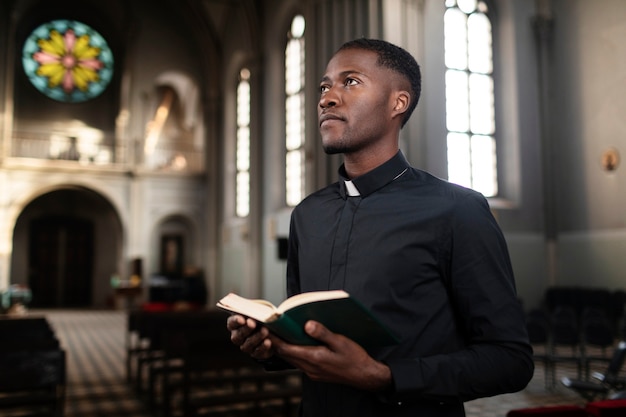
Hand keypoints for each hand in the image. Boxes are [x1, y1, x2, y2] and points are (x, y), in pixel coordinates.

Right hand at [226, 314, 274, 359]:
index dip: (236, 321)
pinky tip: (268, 342)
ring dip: (256, 337)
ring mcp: (246, 346)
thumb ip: (257, 310)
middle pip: (239, 335)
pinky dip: (262, 347)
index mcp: (235, 324)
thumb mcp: (259, 313)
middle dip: (246, 329)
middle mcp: (238, 336)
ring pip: (248, 344)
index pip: (232, 323)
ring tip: (265, 331)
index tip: (242, 319)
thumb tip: (259, 310)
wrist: (272, 330)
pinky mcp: (255, 353)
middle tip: (253, 323)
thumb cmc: (261, 317)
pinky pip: (257, 352)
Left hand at [272, 320, 391, 391]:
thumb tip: (307, 324)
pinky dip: (294, 352)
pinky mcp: (316, 373)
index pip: (286, 348)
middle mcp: (310, 367)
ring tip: (278, 333)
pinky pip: (299, 362)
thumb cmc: (355, 358)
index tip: (265, 327)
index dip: (274, 338)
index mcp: (314, 358)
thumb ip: (323, 333)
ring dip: (284, 347)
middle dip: (275, 341)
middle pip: (285, 354)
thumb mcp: (340, 342)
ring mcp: (312, 372)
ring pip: (292, 358)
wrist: (365, 376)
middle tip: (267, 327)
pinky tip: (296, 343)